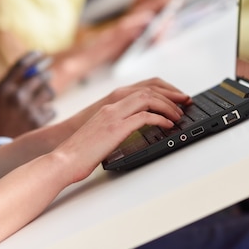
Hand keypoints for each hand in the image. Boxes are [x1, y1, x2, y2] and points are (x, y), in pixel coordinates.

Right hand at [0, 51, 55, 142]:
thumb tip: (9, 80)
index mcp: (3, 89)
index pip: (22, 65)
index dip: (33, 57)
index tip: (40, 54)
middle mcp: (17, 97)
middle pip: (39, 76)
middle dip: (45, 73)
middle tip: (48, 73)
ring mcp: (28, 110)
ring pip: (49, 92)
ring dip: (48, 91)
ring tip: (46, 93)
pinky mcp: (37, 123)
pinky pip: (51, 110)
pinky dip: (48, 110)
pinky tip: (43, 111)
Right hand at [55, 78, 188, 181]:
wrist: (63, 160)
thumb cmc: (80, 153)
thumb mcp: (101, 135)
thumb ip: (115, 128)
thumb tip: (134, 132)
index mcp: (109, 107)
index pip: (140, 89)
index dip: (161, 90)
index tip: (175, 98)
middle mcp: (112, 107)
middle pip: (147, 89)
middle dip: (170, 94)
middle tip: (185, 101)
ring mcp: (113, 116)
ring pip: (147, 98)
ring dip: (168, 105)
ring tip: (179, 115)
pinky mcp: (115, 128)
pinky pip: (144, 117)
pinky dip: (160, 119)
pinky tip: (168, 125)